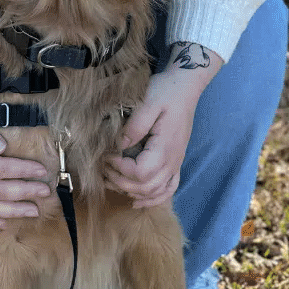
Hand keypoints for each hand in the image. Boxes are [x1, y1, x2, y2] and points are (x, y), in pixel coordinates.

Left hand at [104, 43, 222, 208]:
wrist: (185, 87)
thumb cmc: (167, 91)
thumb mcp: (149, 102)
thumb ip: (135, 126)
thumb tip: (119, 145)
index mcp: (165, 147)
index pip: (140, 172)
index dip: (119, 168)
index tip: (106, 155)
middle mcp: (172, 160)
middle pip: (145, 187)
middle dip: (120, 181)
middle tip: (102, 167)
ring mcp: (175, 163)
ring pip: (155, 192)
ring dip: (131, 192)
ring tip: (111, 181)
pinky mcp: (175, 161)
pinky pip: (168, 189)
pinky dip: (153, 199)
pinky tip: (137, 201)